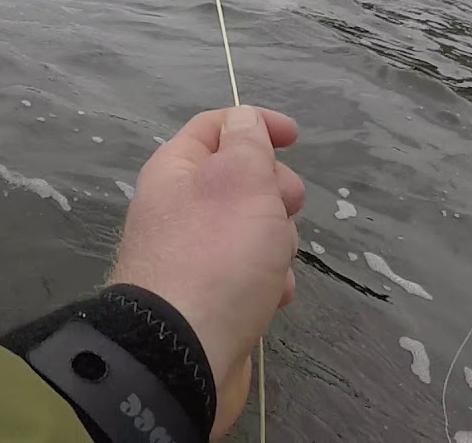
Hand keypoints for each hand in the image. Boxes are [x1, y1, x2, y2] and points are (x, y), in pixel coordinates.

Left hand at [109, 106, 304, 439]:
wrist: (184, 351)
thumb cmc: (217, 254)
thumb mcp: (240, 178)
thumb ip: (247, 141)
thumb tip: (243, 120)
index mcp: (176, 170)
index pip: (215, 126)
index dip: (256, 123)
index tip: (296, 137)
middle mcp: (178, 207)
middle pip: (241, 179)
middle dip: (274, 192)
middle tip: (283, 207)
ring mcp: (192, 254)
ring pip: (253, 229)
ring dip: (276, 242)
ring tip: (273, 262)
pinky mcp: (208, 296)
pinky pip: (250, 274)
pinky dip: (268, 282)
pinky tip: (272, 297)